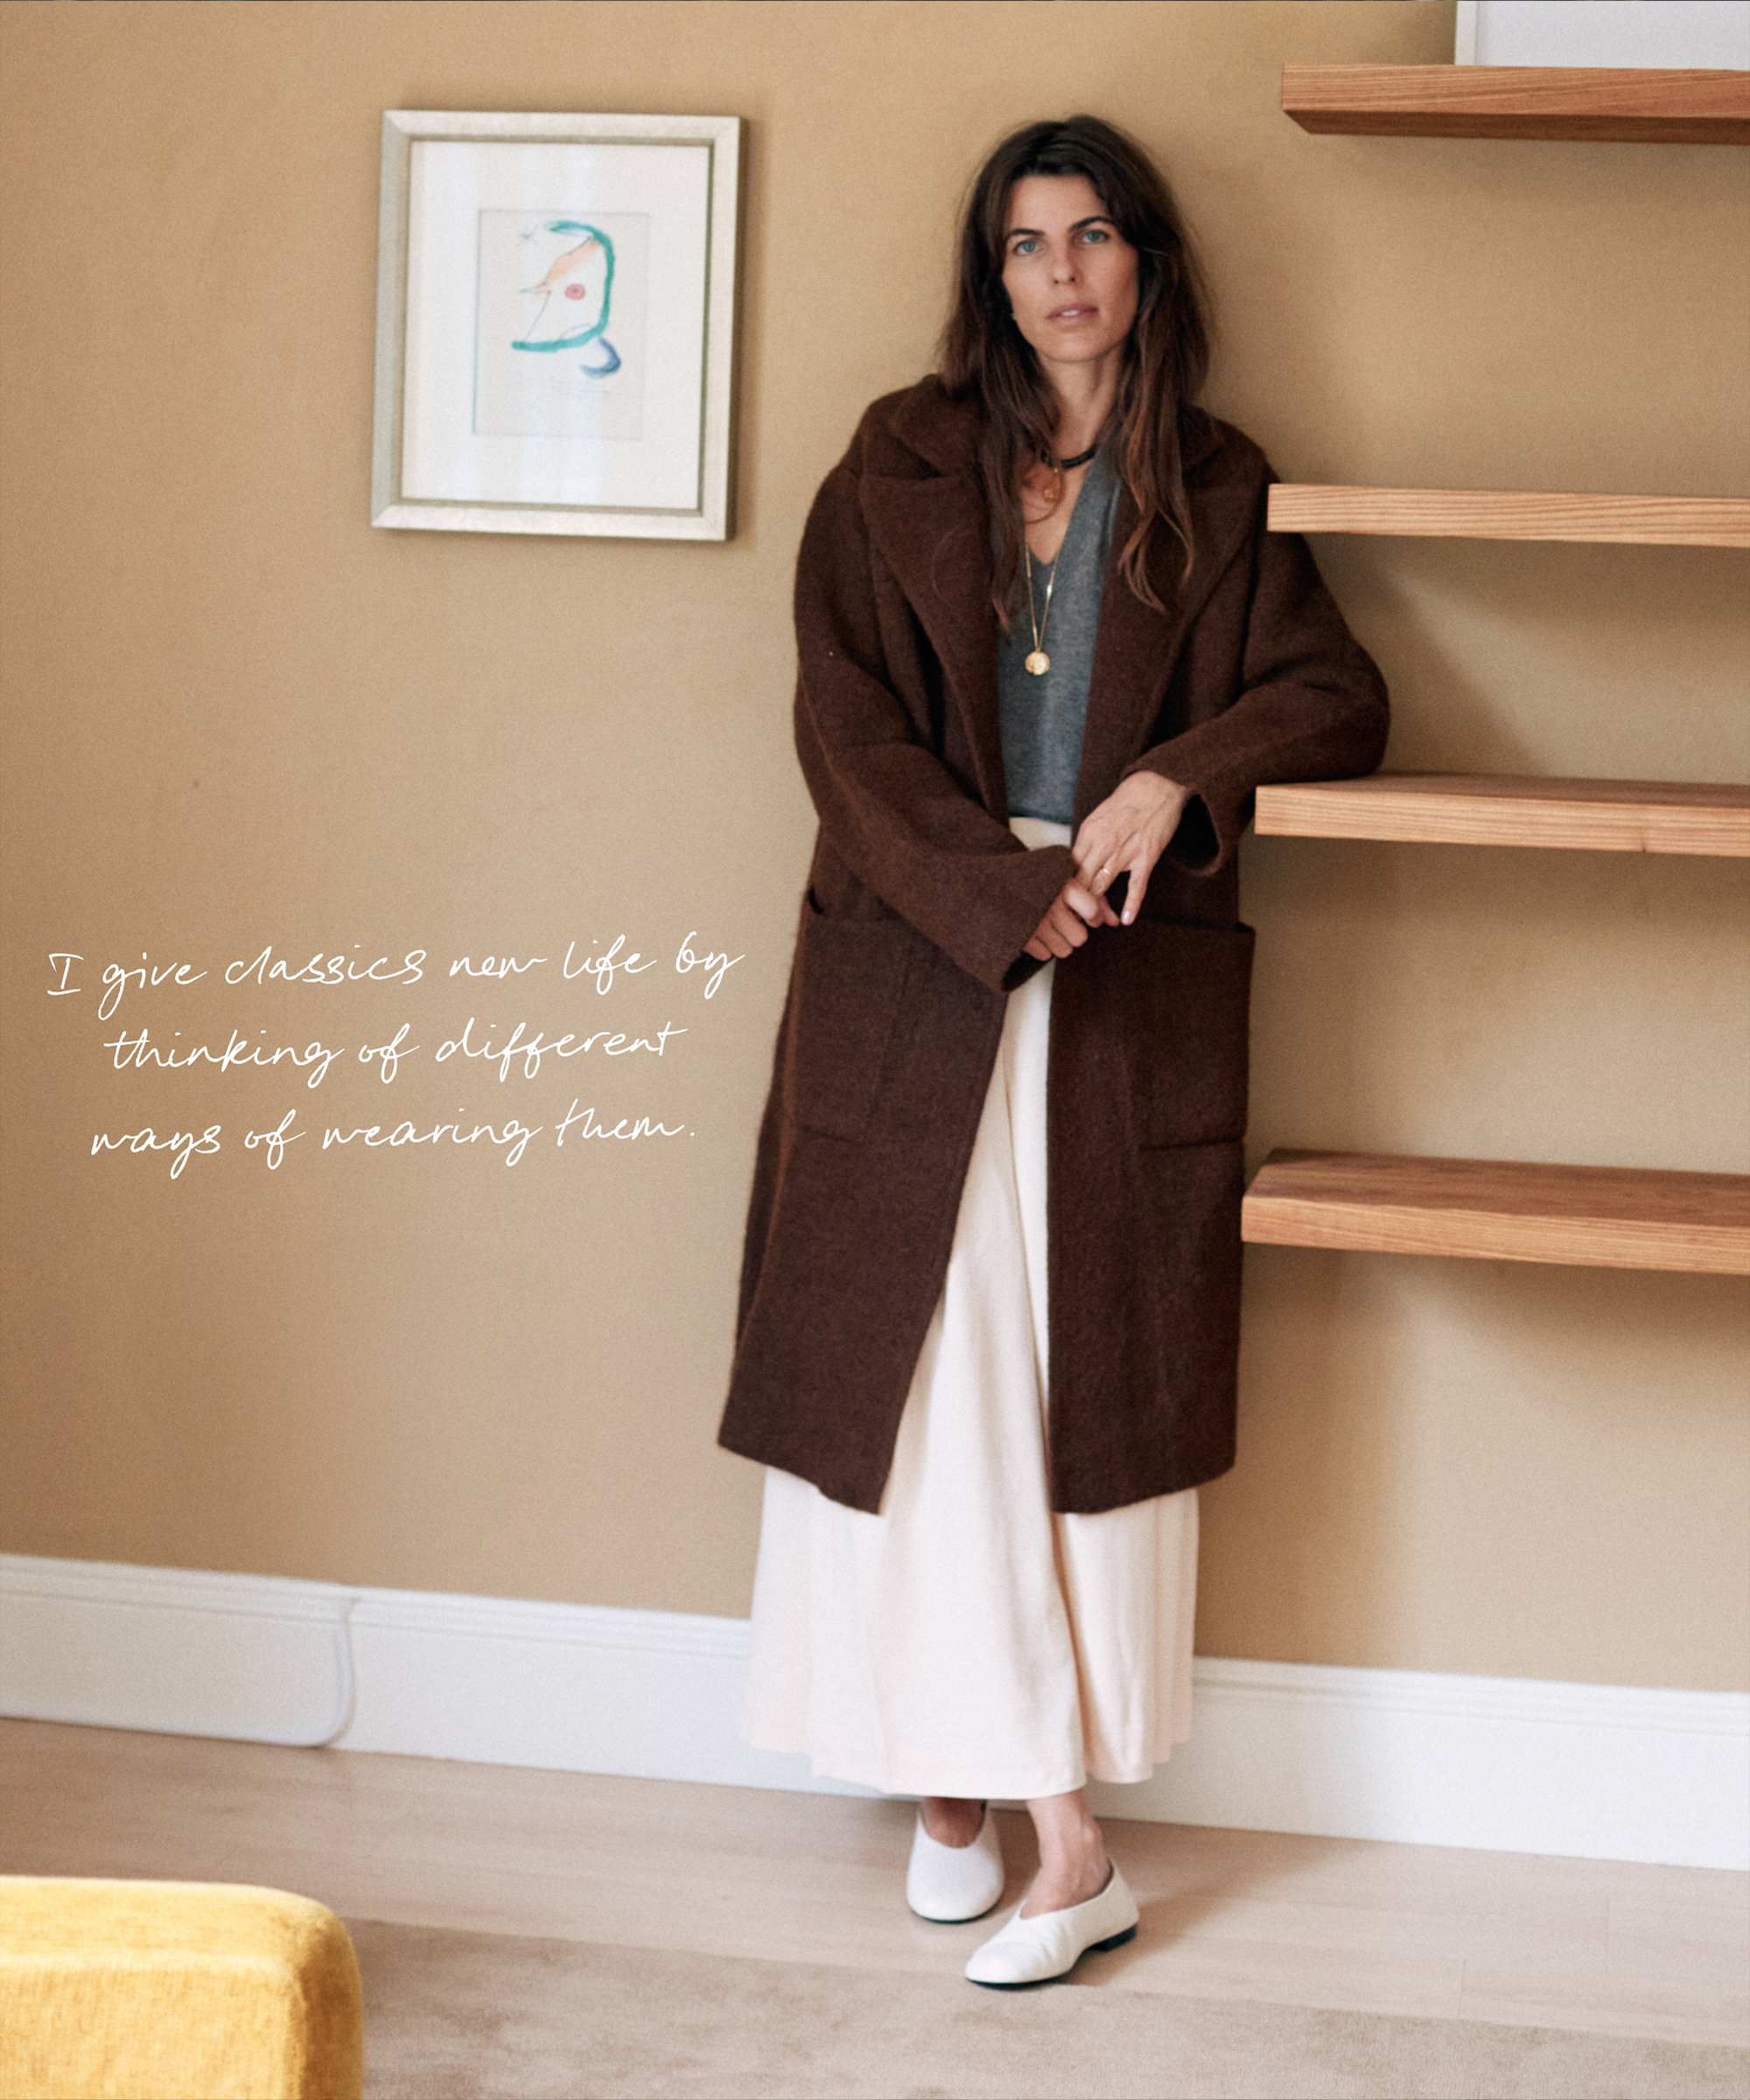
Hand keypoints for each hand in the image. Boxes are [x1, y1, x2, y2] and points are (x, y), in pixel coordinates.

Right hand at [1024, 875, 1119, 961]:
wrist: (999, 883)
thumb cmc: (1041, 881)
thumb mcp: (1069, 882)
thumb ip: (1096, 900)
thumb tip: (1115, 922)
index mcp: (1065, 887)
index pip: (1092, 912)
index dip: (1093, 916)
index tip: (1086, 913)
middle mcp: (1052, 906)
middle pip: (1080, 938)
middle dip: (1074, 931)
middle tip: (1065, 922)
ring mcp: (1036, 923)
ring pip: (1064, 950)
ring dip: (1059, 941)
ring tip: (1050, 928)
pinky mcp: (1022, 937)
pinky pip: (1045, 955)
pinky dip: (1042, 946)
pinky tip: (1036, 932)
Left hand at [1073, 772, 1191, 924]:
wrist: (1158, 786)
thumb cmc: (1127, 801)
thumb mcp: (1098, 817)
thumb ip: (1088, 841)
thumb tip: (1077, 863)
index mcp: (1088, 832)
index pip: (1070, 867)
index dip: (1067, 886)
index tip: (1067, 900)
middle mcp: (1103, 843)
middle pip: (1083, 881)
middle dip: (1079, 902)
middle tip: (1080, 917)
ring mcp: (1125, 851)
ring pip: (1103, 886)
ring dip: (1100, 907)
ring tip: (1100, 921)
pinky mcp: (1146, 857)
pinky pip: (1136, 886)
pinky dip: (1131, 904)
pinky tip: (1127, 919)